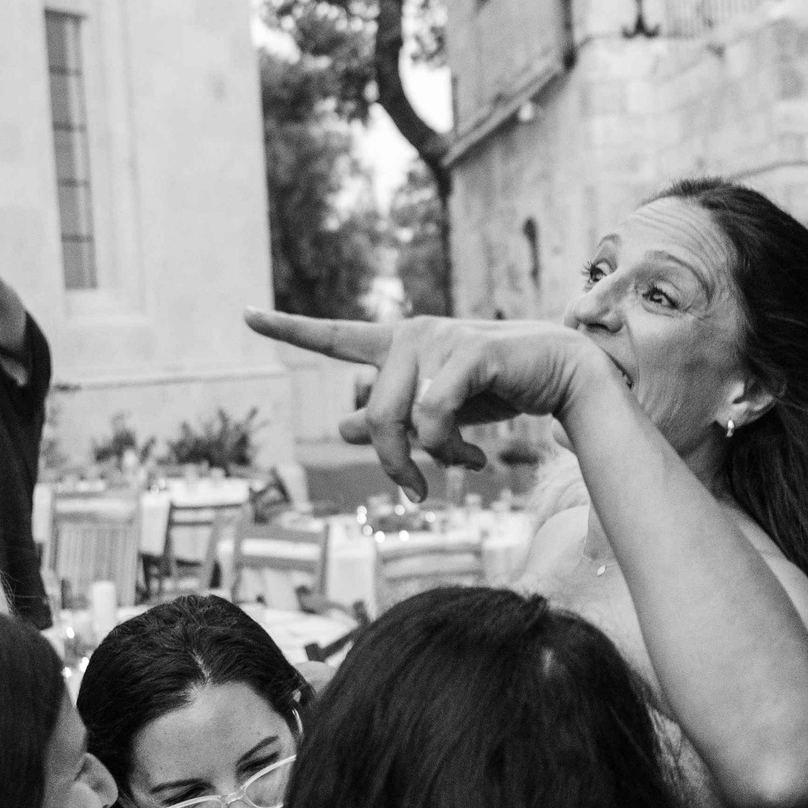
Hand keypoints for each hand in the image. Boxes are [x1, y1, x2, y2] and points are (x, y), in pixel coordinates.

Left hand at [244, 309, 614, 501]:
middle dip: (394, 462)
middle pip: (374, 414)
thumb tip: (341, 425)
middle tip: (418, 492)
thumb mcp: (437, 408)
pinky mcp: (469, 352)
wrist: (561, 376)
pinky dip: (452, 450)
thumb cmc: (496, 388)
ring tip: (458, 468)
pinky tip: (475, 458)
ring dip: (427, 459)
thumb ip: (390, 415)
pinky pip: (436, 415)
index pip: (336, 337)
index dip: (290, 329)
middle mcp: (412, 335)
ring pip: (401, 419)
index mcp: (398, 345)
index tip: (246, 316)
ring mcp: (439, 340)